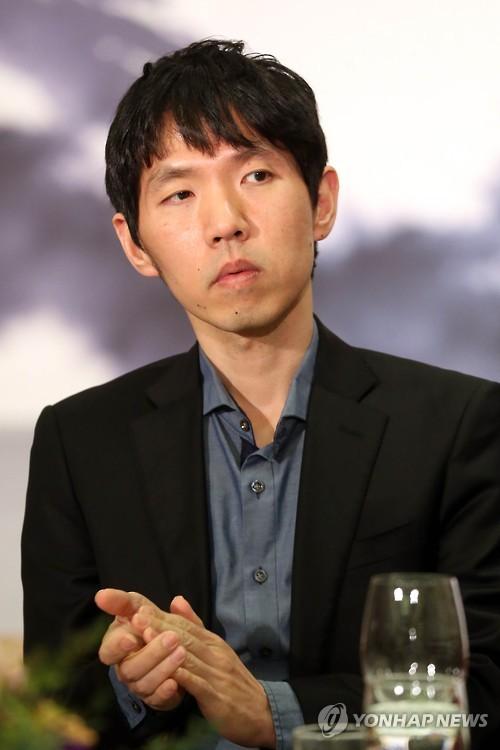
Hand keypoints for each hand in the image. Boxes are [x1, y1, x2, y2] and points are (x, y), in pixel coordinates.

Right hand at [95, 589, 185, 710]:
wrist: (170, 644)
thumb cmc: (148, 623)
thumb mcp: (138, 608)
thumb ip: (122, 601)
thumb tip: (101, 595)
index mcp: (117, 647)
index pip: (108, 651)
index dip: (118, 646)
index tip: (131, 638)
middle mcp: (124, 668)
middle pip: (130, 668)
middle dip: (151, 653)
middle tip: (172, 637)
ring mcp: (138, 685)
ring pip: (144, 683)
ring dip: (163, 668)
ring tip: (181, 652)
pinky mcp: (155, 697)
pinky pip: (157, 699)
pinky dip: (165, 692)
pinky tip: (175, 682)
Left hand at [132, 597, 276, 747]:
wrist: (260, 711)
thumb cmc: (232, 681)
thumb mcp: (216, 651)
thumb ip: (195, 626)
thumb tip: (177, 600)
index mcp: (213, 642)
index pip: (186, 626)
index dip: (163, 617)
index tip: (140, 609)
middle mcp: (215, 653)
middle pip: (185, 637)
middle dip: (159, 626)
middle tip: (137, 617)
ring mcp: (216, 674)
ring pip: (189, 656)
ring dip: (166, 646)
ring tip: (145, 636)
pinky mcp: (216, 696)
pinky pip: (197, 683)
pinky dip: (182, 676)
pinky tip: (167, 671)